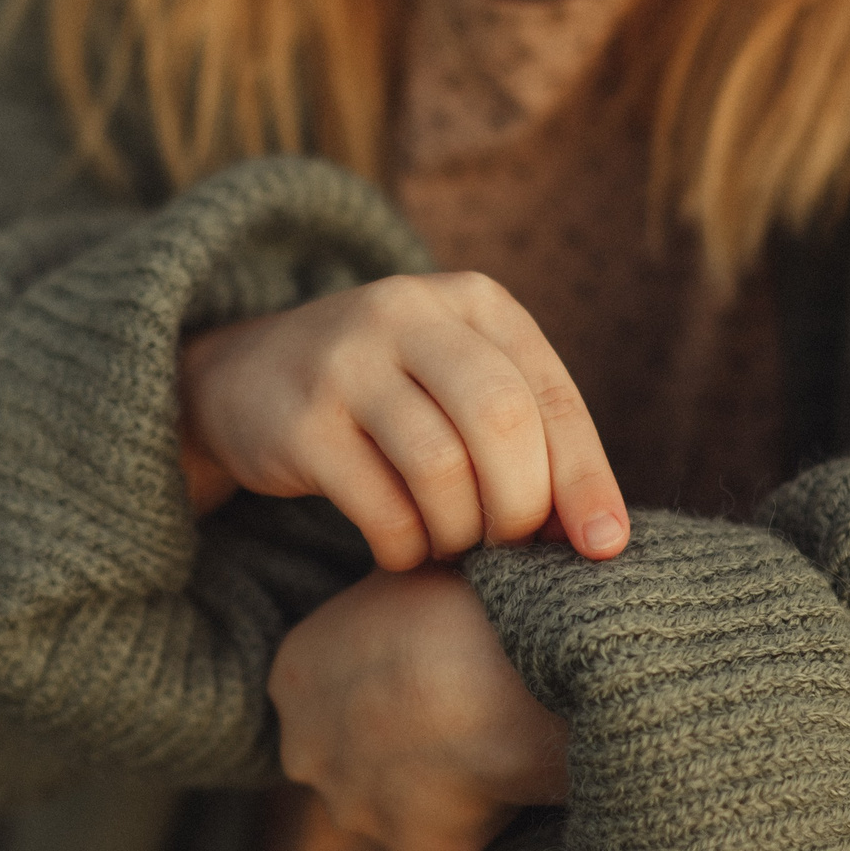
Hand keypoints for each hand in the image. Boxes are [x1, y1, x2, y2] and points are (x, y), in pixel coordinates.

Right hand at [177, 272, 629, 569]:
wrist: (245, 379)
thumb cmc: (388, 396)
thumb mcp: (460, 381)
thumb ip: (528, 433)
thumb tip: (600, 535)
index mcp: (473, 301)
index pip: (549, 394)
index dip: (584, 477)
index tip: (604, 547)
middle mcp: (408, 313)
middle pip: (501, 421)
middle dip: (520, 505)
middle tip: (508, 546)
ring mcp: (345, 362)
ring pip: (441, 468)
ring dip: (459, 531)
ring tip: (451, 544)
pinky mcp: (299, 422)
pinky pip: (380, 506)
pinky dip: (405, 546)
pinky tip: (402, 549)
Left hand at [269, 566, 568, 850]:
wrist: (505, 673)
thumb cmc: (459, 607)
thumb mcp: (406, 577)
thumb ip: (386, 602)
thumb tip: (410, 590)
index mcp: (292, 677)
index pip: (322, 688)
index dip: (377, 681)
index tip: (422, 670)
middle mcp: (304, 751)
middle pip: (345, 754)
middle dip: (391, 743)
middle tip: (454, 712)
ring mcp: (355, 804)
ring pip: (392, 798)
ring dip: (431, 781)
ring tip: (487, 738)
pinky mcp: (411, 842)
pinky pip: (448, 826)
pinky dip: (476, 806)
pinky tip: (505, 767)